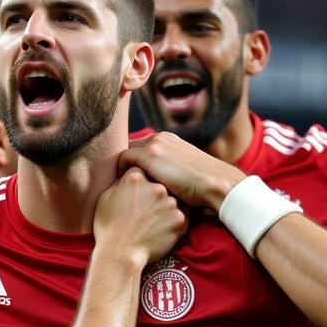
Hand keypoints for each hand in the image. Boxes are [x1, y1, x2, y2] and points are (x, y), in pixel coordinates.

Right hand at [94, 168, 186, 265]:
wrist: (120, 254)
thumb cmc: (108, 228)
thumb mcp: (105, 198)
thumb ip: (119, 183)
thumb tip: (125, 176)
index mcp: (135, 178)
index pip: (143, 171)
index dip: (140, 184)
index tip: (136, 196)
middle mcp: (156, 187)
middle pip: (160, 185)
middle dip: (154, 196)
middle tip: (144, 213)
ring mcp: (170, 203)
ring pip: (171, 201)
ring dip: (164, 210)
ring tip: (151, 224)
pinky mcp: (179, 219)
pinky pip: (180, 216)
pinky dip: (172, 223)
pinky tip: (160, 231)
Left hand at [118, 132, 244, 209]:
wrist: (216, 184)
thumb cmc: (205, 188)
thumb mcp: (186, 175)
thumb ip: (171, 174)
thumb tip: (163, 188)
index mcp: (169, 141)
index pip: (141, 147)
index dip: (131, 162)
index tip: (123, 178)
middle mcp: (160, 138)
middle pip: (130, 146)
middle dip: (121, 163)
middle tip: (111, 180)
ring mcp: (155, 144)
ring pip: (125, 152)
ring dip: (118, 168)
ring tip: (111, 184)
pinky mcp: (150, 155)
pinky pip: (124, 158)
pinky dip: (118, 171)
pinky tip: (116, 186)